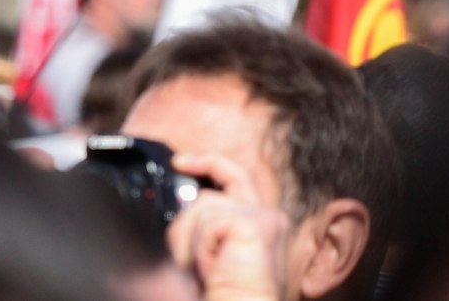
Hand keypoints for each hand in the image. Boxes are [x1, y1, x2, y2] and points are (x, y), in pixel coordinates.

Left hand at [166, 153, 292, 300]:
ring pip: (204, 204)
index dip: (210, 164)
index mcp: (261, 224)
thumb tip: (181, 205)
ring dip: (189, 237)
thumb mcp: (213, 250)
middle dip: (202, 164)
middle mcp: (270, 218)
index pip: (238, 180)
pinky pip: (206, 222)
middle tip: (178, 162)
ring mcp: (265, 219)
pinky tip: (212, 268)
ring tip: (204, 267)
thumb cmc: (226, 291)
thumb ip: (207, 225)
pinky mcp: (253, 225)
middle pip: (230, 174)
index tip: (180, 162)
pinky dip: (198, 246)